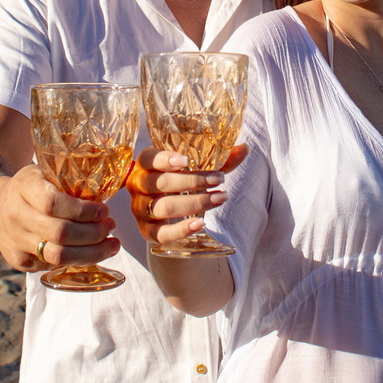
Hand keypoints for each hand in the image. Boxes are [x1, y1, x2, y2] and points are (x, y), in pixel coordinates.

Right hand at [0, 163, 119, 271]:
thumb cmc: (30, 189)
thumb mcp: (44, 172)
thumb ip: (70, 179)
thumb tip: (112, 186)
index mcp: (23, 187)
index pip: (53, 204)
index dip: (83, 210)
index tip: (104, 210)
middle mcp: (15, 215)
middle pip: (60, 234)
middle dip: (93, 234)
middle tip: (111, 227)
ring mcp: (15, 241)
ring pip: (58, 256)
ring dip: (92, 253)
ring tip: (112, 245)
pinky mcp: (19, 261)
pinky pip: (53, 266)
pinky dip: (78, 261)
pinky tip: (93, 252)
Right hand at [127, 144, 248, 243]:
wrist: (168, 212)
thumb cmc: (182, 181)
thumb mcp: (198, 168)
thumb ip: (220, 160)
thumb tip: (244, 148)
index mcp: (145, 164)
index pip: (149, 159)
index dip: (165, 159)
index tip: (187, 159)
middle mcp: (138, 185)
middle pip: (160, 183)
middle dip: (193, 181)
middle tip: (220, 179)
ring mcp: (140, 209)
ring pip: (163, 207)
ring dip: (195, 203)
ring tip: (220, 197)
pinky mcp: (147, 231)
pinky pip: (161, 233)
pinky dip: (181, 229)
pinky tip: (201, 224)